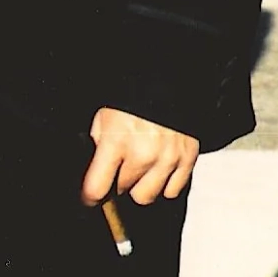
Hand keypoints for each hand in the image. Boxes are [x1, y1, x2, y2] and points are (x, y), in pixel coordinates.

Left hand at [81, 107, 197, 206]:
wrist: (168, 80)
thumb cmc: (132, 97)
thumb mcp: (104, 118)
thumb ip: (97, 147)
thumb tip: (92, 174)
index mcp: (117, 141)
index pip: (96, 189)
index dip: (90, 196)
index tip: (91, 196)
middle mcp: (143, 153)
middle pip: (122, 191)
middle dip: (118, 180)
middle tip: (121, 163)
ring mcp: (167, 158)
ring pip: (146, 196)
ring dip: (140, 185)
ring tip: (140, 165)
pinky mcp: (187, 158)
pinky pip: (172, 191)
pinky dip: (164, 183)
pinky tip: (158, 167)